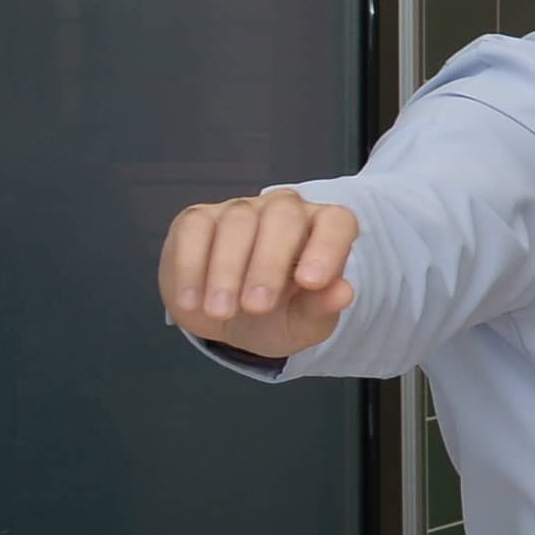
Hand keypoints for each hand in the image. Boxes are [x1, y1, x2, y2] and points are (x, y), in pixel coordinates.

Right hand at [162, 190, 360, 358]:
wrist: (230, 321)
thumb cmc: (278, 316)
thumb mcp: (302, 324)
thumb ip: (321, 308)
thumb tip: (343, 292)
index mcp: (323, 231)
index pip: (336, 222)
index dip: (327, 247)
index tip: (312, 282)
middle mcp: (285, 211)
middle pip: (283, 216)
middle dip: (269, 263)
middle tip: (257, 307)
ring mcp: (241, 210)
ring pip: (237, 222)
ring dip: (226, 271)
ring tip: (221, 311)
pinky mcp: (198, 219)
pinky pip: (195, 230)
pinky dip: (190, 267)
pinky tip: (191, 302)